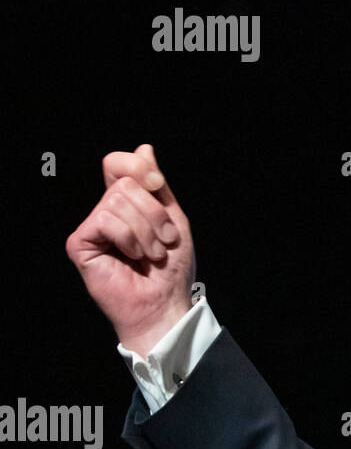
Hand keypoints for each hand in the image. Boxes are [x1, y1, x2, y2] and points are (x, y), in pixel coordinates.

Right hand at [66, 144, 195, 355]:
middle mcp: (105, 212)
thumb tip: (143, 148)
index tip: (159, 186)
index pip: (118, 164)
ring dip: (146, 231)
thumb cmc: (172, 266)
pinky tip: (132, 257)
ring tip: (151, 253)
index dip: (138, 167)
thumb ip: (157, 185)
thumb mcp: (173, 218)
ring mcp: (91, 227)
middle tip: (164, 241)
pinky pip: (105, 220)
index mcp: (127, 203)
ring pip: (117, 201)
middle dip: (154, 213)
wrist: (164, 301)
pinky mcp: (79, 243)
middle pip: (125, 183)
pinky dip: (129, 238)